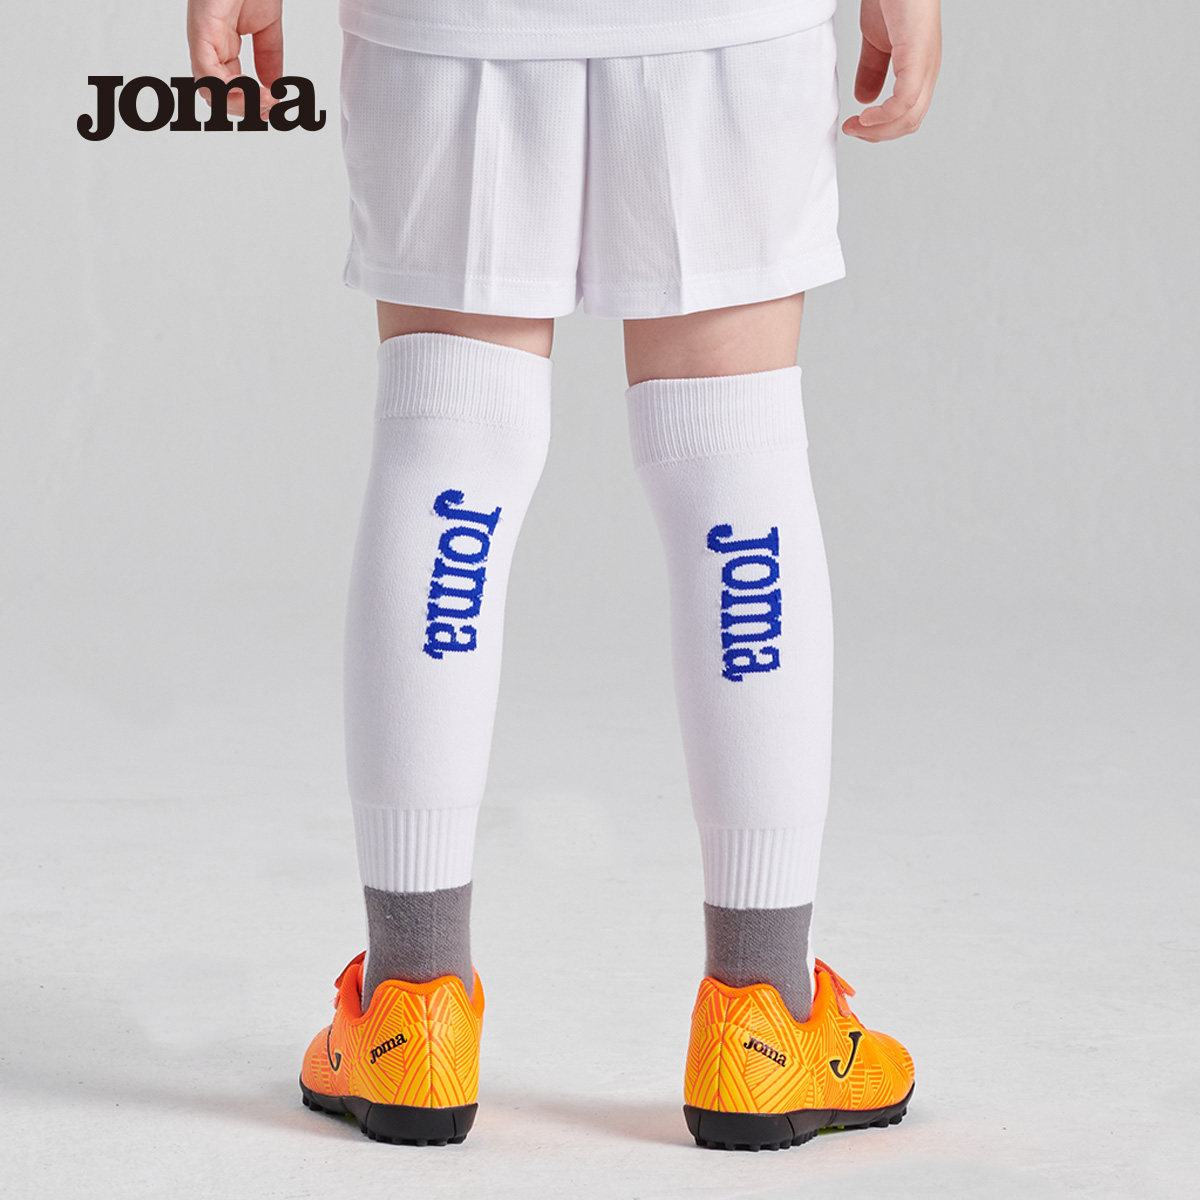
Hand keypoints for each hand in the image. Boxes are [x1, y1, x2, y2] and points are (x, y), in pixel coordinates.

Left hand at [186, 0, 283, 117]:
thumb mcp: (267, 28)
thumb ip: (270, 58)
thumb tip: (274, 88)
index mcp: (221, 45)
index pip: (229, 88)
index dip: (252, 104)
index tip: (276, 104)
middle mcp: (207, 44)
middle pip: (216, 95)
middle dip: (246, 109)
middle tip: (273, 108)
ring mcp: (202, 37)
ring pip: (208, 90)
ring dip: (240, 104)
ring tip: (267, 101)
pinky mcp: (200, 29)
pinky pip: (206, 71)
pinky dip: (231, 89)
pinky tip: (256, 89)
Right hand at [842, 0, 940, 141]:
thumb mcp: (877, 40)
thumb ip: (871, 70)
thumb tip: (865, 99)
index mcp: (919, 68)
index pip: (907, 114)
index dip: (880, 128)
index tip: (853, 126)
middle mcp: (927, 69)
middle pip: (910, 122)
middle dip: (878, 134)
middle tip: (851, 130)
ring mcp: (925, 62)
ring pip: (909, 117)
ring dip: (878, 130)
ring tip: (855, 126)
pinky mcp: (917, 54)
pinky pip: (906, 100)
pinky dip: (885, 115)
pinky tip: (865, 115)